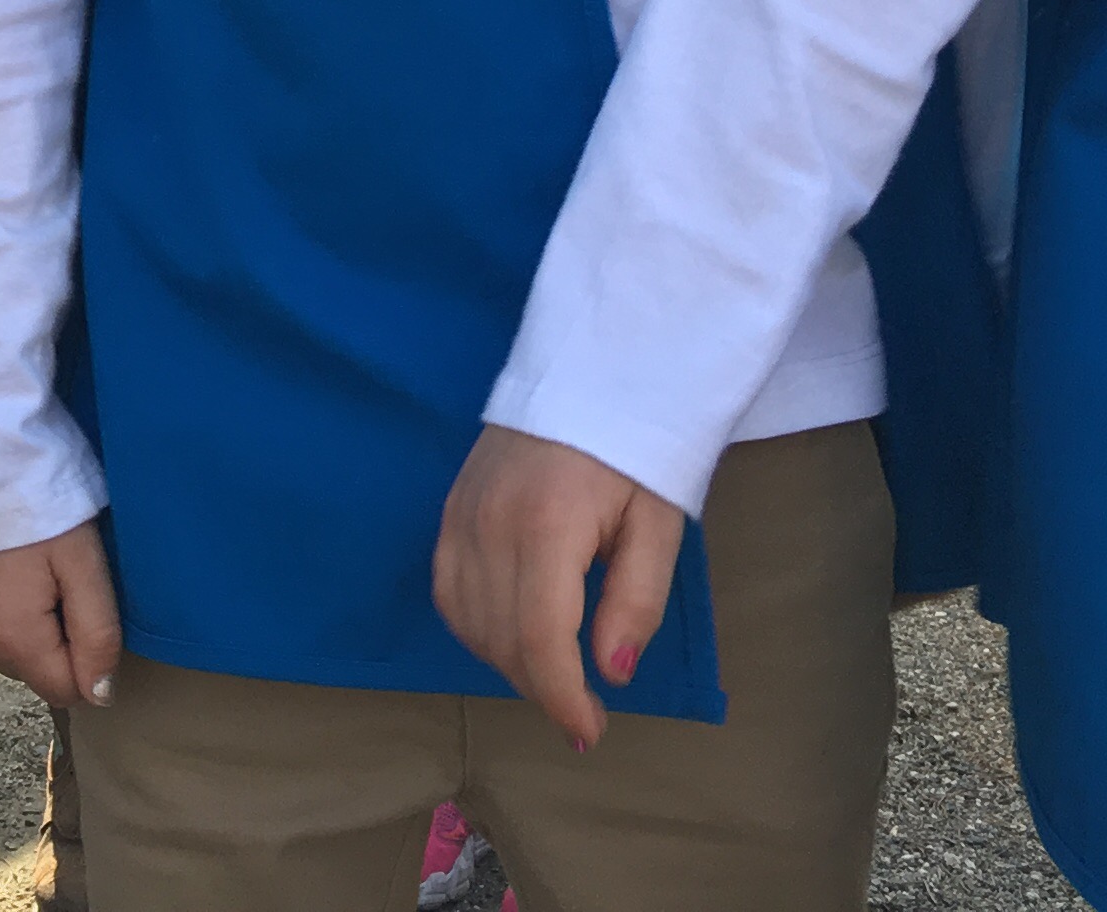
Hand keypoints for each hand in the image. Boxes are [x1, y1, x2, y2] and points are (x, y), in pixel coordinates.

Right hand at [0, 524, 121, 709]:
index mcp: (15, 641)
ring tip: (18, 569)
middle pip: (31, 669)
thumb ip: (97, 633)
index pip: (64, 691)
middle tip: (50, 577)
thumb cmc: (37, 506)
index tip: (80, 606)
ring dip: (15, 626)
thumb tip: (100, 696)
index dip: (84, 657)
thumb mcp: (82, 562)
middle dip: (48, 638)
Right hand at [431, 425, 681, 750]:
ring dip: (508, 662)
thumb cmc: (633, 453)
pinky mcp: (448, 511)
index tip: (589, 730)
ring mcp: (460, 516)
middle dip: (542, 687)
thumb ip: (636, 599)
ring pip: (468, 623)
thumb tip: (613, 672)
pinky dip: (475, 628)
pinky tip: (510, 633)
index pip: (539, 637)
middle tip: (584, 705)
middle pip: (502, 638)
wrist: (585, 376)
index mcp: (547, 525)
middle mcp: (489, 523)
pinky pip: (449, 593)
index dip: (561, 697)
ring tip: (552, 669)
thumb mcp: (658, 524)